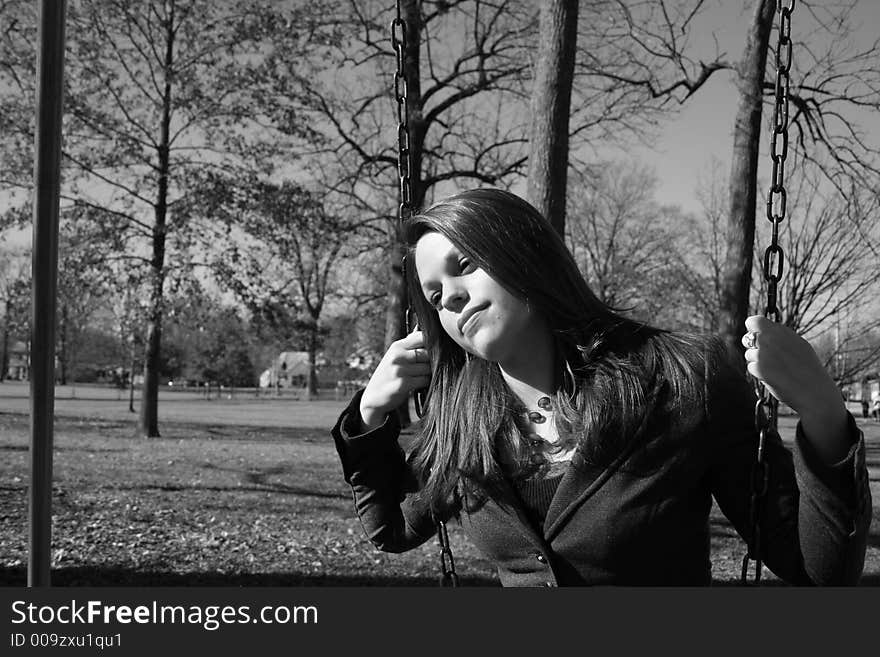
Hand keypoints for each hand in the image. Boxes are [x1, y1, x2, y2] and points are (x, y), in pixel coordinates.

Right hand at [359, 330, 430, 430]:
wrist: (373, 397)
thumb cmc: (388, 376)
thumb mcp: (394, 356)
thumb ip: (409, 345)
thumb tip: (425, 332)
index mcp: (397, 346)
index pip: (422, 336)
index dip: (432, 344)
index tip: (434, 352)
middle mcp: (397, 356)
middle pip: (428, 353)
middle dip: (432, 361)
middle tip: (428, 368)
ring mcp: (399, 370)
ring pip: (428, 368)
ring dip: (428, 374)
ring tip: (421, 377)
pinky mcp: (403, 384)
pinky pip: (424, 380)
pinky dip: (425, 383)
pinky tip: (419, 385)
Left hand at [743, 315, 848, 461]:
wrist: (815, 391)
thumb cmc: (808, 368)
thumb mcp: (799, 345)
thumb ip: (780, 336)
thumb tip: (763, 329)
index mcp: (780, 331)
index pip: (753, 321)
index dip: (753, 329)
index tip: (757, 335)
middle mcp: (769, 339)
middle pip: (747, 338)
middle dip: (753, 347)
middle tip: (767, 356)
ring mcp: (763, 354)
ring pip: (749, 354)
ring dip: (757, 361)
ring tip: (777, 369)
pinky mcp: (759, 368)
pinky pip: (751, 368)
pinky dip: (759, 373)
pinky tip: (775, 377)